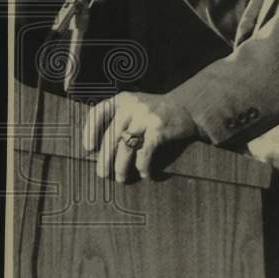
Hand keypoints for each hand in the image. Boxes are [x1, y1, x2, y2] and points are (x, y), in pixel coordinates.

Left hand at [83, 91, 199, 181]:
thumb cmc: (158, 112)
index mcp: (124, 99)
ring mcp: (146, 116)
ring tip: (121, 178)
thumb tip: (98, 149)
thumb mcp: (137, 106)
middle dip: (105, 158)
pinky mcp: (159, 128)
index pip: (98, 112)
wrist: (190, 108)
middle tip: (102, 173)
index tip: (89, 148)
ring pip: (126, 147)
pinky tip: (145, 174)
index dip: (90, 131)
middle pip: (111, 136)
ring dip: (121, 167)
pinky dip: (142, 166)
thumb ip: (120, 117)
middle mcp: (133, 105)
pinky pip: (144, 153)